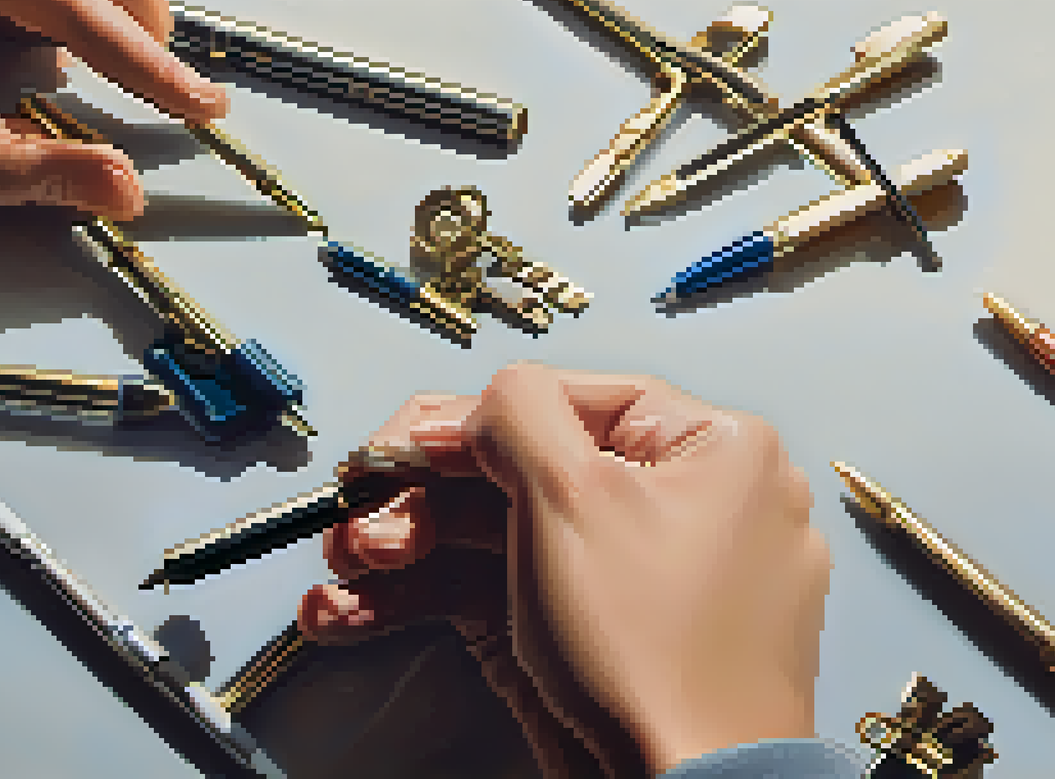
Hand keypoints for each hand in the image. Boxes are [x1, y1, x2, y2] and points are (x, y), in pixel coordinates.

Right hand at [299, 363, 831, 776]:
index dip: (471, 420)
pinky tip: (353, 613)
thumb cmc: (656, 655)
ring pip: (505, 538)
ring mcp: (640, 579)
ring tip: (341, 576)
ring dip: (407, 552)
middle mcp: (685, 506)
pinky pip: (510, 595)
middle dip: (419, 498)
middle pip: (523, 472)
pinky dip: (433, 601)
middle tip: (356, 519)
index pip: (570, 400)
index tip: (403, 445)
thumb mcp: (576, 495)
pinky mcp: (597, 639)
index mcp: (713, 450)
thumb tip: (487, 403)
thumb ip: (519, 416)